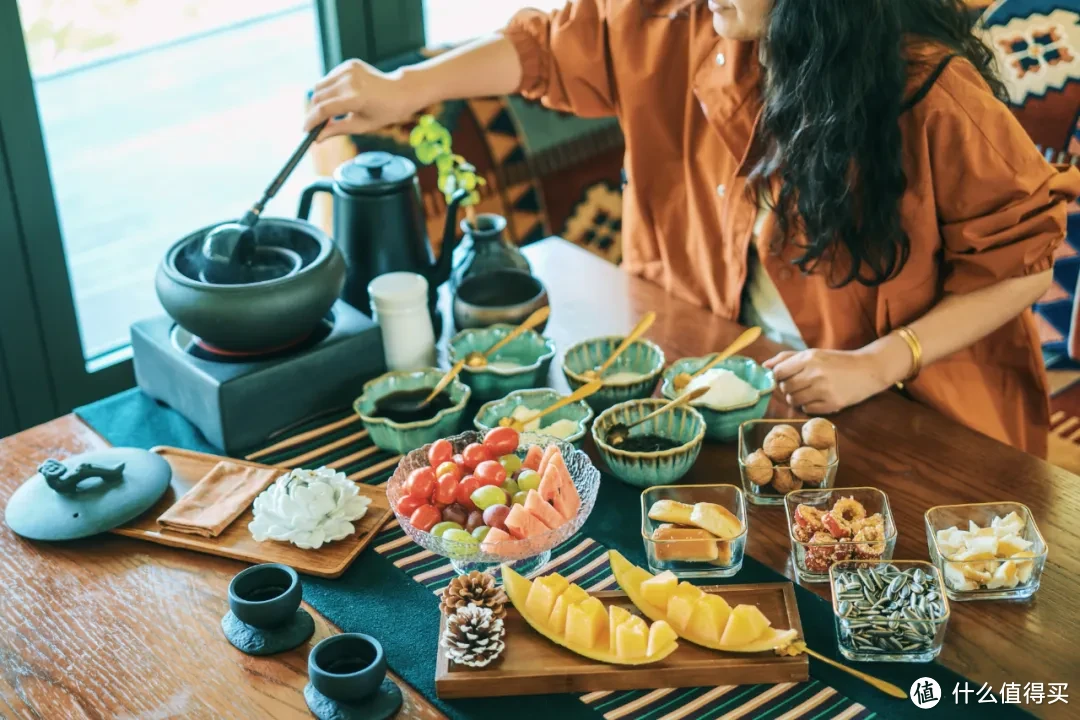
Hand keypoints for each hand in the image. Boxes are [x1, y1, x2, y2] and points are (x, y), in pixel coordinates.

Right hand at [304, 59, 426, 140]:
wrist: (400, 91)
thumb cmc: (384, 112)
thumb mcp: (361, 126)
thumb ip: (336, 130)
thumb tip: (317, 138)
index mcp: (355, 98)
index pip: (324, 109)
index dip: (311, 121)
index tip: (305, 130)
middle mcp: (350, 81)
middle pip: (318, 97)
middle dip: (314, 111)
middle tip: (316, 124)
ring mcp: (349, 69)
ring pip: (320, 86)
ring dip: (320, 99)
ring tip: (331, 112)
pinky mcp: (349, 64)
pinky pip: (329, 78)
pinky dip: (329, 89)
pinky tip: (340, 96)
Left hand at [763, 347, 898, 413]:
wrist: (868, 370)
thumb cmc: (837, 361)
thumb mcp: (813, 353)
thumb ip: (787, 358)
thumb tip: (764, 365)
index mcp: (809, 358)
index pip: (778, 372)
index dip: (778, 377)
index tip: (785, 378)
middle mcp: (814, 373)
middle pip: (784, 388)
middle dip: (787, 389)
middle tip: (799, 385)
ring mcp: (823, 390)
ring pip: (793, 400)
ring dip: (797, 398)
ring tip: (808, 392)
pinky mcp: (832, 403)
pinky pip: (807, 409)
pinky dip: (808, 406)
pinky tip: (818, 398)